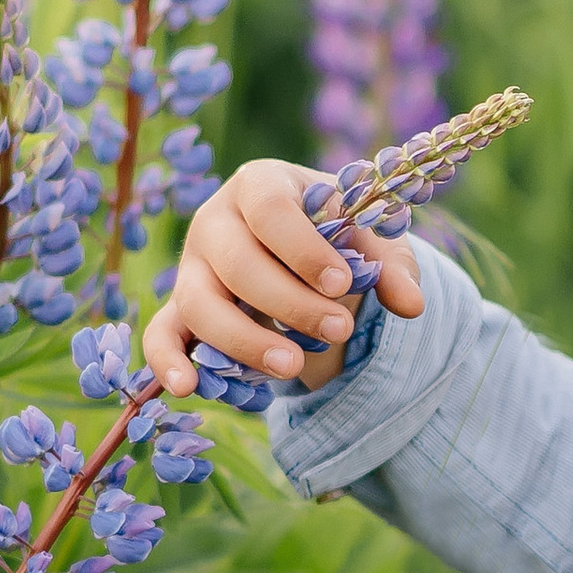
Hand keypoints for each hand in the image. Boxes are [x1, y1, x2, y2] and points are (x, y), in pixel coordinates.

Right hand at [142, 160, 423, 401]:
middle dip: (288, 302)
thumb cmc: (337, 234)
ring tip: (293, 368)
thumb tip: (411, 305)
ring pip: (200, 303)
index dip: (303, 249)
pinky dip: (169, 360)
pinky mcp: (181, 309)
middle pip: (236, 263)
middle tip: (339, 330)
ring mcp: (192, 267)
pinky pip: (161, 333)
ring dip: (244, 340)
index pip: (271, 210)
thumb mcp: (370, 239)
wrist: (307, 254)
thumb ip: (391, 265)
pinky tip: (189, 388)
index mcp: (261, 185)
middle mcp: (216, 221)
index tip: (343, 283)